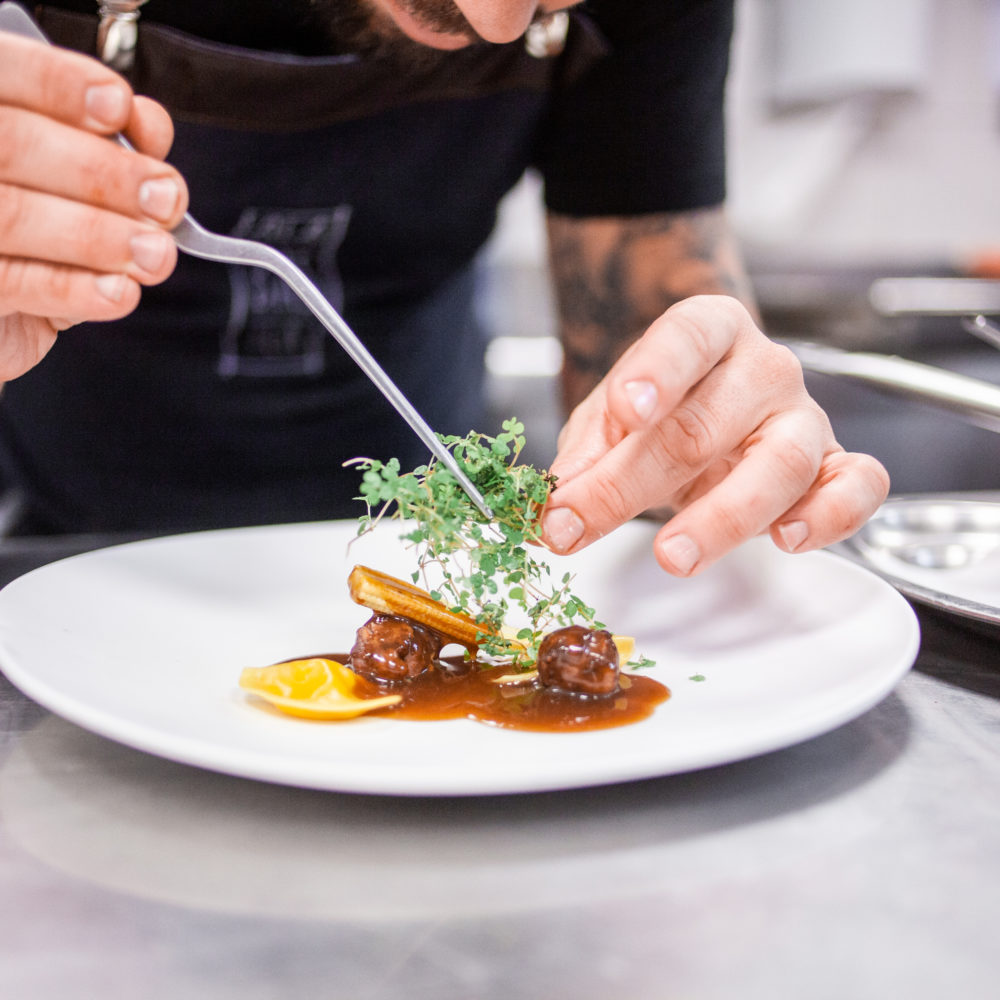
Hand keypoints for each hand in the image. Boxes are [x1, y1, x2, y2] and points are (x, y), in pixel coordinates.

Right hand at [0, 32, 188, 381]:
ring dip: (101, 235)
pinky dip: (78, 289)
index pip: (3, 73)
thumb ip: (106, 148)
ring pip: (14, 214)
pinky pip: (16, 284)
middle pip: (13, 144)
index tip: (119, 106)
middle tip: (166, 200)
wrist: (2, 323)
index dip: (57, 83)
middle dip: (105, 172)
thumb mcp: (73, 184)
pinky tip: (122, 291)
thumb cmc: (37, 242)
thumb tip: (149, 128)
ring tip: (156, 254)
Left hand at [540, 295, 888, 574]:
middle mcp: (763, 368)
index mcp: (707, 331)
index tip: (626, 410)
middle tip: (578, 525)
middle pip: (707, 424)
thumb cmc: (661, 411)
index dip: (657, 372)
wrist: (710, 409)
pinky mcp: (835, 464)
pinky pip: (856, 487)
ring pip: (781, 463)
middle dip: (632, 482)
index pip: (688, 336)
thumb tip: (555, 514)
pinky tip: (787, 539)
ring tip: (673, 554)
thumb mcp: (608, 420)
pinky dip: (831, 516)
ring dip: (724, 517)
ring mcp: (805, 416)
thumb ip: (585, 459)